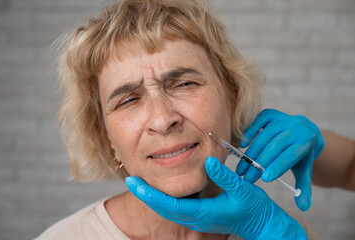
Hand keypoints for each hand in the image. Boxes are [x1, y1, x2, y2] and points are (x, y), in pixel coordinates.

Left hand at [125, 157, 306, 239]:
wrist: (260, 223)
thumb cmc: (253, 207)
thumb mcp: (242, 189)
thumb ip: (225, 176)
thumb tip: (208, 162)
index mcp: (203, 213)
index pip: (170, 204)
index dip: (150, 194)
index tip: (134, 182)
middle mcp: (196, 218)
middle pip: (164, 208)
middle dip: (145, 195)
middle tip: (130, 180)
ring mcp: (197, 219)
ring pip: (168, 210)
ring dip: (152, 197)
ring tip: (141, 184)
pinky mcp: (199, 216)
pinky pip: (175, 209)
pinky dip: (163, 199)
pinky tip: (160, 190)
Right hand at [237, 109, 324, 210]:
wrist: (303, 130)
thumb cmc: (300, 155)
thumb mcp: (304, 170)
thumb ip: (304, 188)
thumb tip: (304, 207)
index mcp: (306, 142)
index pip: (290, 155)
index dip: (277, 166)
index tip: (265, 178)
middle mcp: (295, 128)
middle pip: (274, 148)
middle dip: (258, 165)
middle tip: (247, 178)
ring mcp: (283, 119)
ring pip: (263, 137)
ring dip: (250, 154)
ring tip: (241, 169)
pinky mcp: (271, 114)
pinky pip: (258, 121)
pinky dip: (249, 132)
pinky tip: (242, 145)